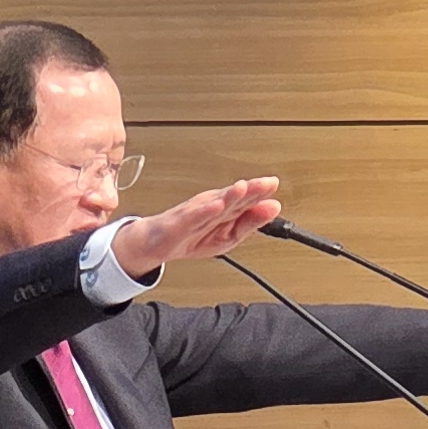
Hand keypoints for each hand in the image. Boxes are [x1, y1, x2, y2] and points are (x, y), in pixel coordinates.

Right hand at [118, 178, 283, 272]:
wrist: (153, 245)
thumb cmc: (189, 237)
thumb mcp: (228, 237)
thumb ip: (250, 222)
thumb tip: (274, 207)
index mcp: (224, 209)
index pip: (246, 199)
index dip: (260, 192)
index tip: (273, 184)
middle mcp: (210, 206)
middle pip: (233, 198)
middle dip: (250, 190)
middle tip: (266, 183)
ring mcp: (194, 213)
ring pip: (214, 203)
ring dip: (229, 195)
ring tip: (244, 188)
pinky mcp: (178, 223)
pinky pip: (192, 217)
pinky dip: (204, 211)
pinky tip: (215, 206)